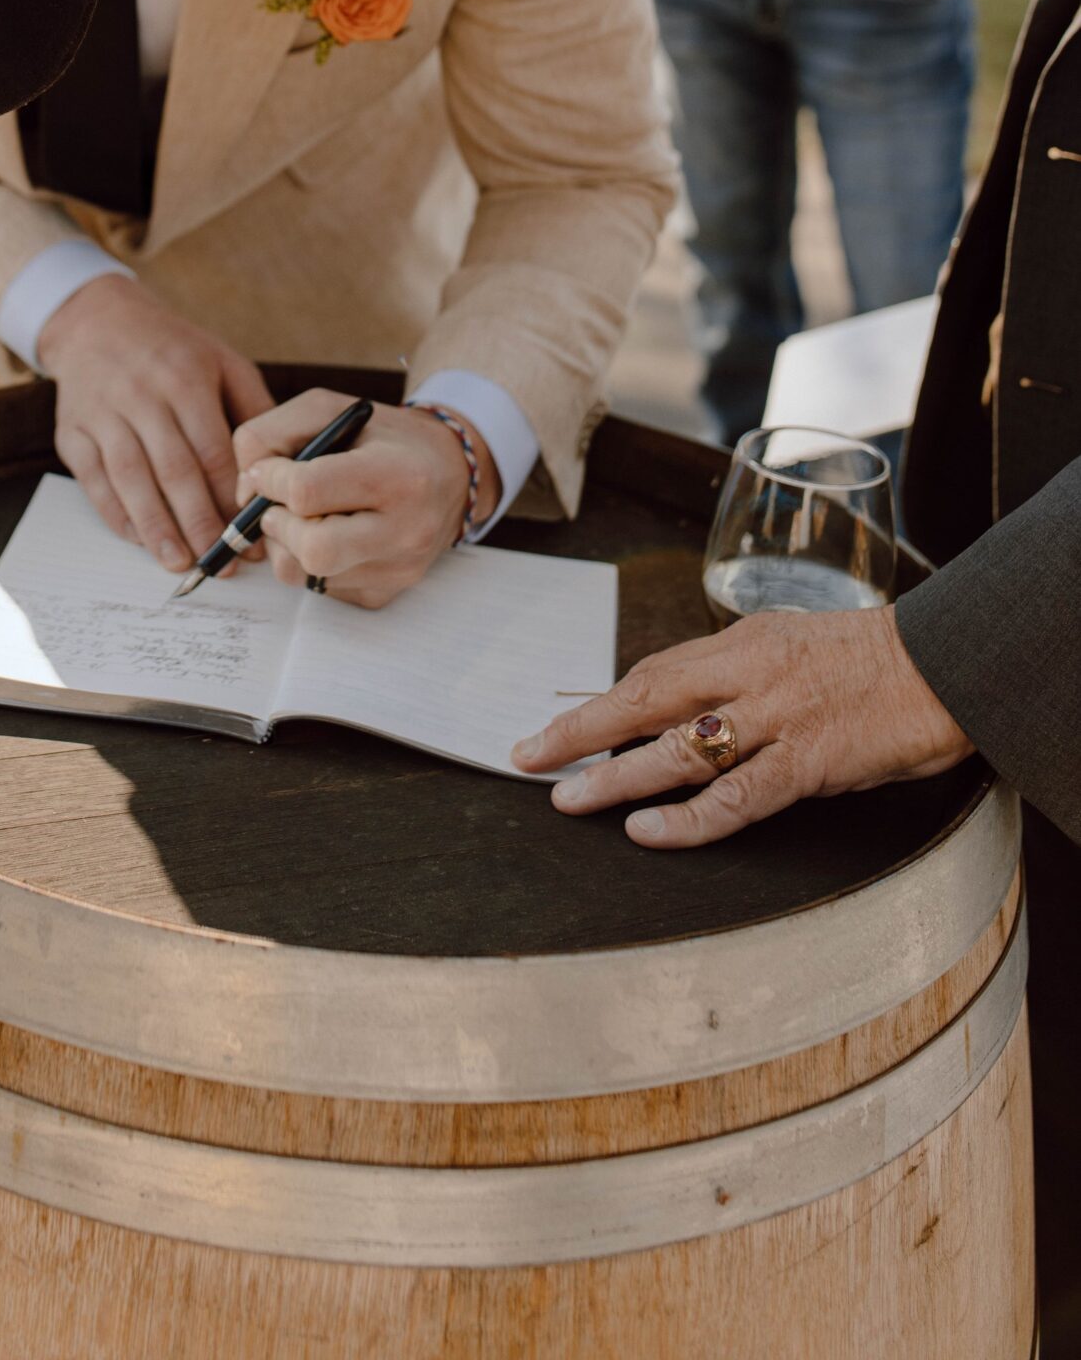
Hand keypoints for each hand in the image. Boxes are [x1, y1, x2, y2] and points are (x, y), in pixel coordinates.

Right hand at [38, 274, 271, 573]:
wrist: (97, 322)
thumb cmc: (173, 351)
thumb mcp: (222, 362)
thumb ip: (253, 409)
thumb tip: (281, 466)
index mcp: (185, 378)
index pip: (212, 449)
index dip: (232, 497)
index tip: (252, 533)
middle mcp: (141, 395)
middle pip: (174, 470)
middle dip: (199, 522)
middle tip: (221, 562)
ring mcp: (102, 414)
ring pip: (131, 479)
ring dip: (157, 527)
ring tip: (180, 563)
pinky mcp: (72, 433)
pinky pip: (93, 481)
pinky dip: (116, 515)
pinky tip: (140, 540)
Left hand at [232, 388, 495, 609]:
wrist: (450, 473)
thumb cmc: (384, 437)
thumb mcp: (330, 409)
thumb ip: (271, 435)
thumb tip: (245, 490)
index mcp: (399, 476)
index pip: (307, 493)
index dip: (271, 481)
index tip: (270, 471)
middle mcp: (407, 530)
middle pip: (311, 551)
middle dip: (277, 524)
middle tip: (280, 503)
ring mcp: (398, 569)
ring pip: (305, 576)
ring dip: (285, 544)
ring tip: (302, 516)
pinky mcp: (385, 594)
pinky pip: (319, 589)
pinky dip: (308, 562)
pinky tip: (328, 532)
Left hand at [511, 606, 970, 847]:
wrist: (946, 663)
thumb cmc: (874, 658)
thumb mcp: (795, 645)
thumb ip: (744, 676)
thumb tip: (694, 709)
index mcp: (742, 643)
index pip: (655, 672)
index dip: (602, 703)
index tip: (560, 727)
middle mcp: (747, 674)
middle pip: (643, 699)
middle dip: (579, 731)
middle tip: (527, 756)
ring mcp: (775, 719)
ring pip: (675, 749)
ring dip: (614, 776)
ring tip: (566, 799)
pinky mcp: (807, 762)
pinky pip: (736, 797)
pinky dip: (688, 818)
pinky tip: (647, 830)